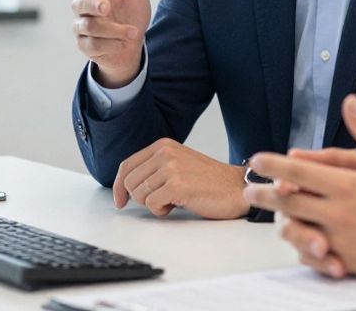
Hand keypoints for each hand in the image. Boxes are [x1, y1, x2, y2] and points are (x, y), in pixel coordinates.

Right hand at [51, 0, 149, 87]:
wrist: (134, 43)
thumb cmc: (132, 10)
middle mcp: (83, 7)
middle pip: (81, 4)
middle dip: (95, 5)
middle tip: (108, 7)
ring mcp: (81, 27)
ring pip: (90, 27)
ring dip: (115, 29)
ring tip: (133, 32)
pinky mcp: (84, 45)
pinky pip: (94, 45)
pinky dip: (113, 44)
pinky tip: (123, 42)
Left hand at [113, 138, 249, 219]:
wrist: (236, 187)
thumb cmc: (209, 181)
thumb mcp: (178, 164)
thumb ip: (155, 168)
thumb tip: (127, 186)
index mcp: (164, 145)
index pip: (127, 165)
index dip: (119, 186)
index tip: (120, 200)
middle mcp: (165, 153)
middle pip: (129, 182)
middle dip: (140, 198)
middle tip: (160, 200)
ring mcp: (171, 168)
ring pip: (139, 194)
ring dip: (153, 204)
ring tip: (173, 200)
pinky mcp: (177, 185)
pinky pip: (152, 204)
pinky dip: (161, 210)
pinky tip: (177, 205)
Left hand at [244, 95, 355, 280]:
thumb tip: (350, 102)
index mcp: (347, 185)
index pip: (298, 172)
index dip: (273, 165)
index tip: (257, 160)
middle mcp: (338, 213)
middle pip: (287, 203)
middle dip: (264, 195)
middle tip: (249, 190)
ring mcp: (340, 240)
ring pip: (296, 230)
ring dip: (279, 221)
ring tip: (272, 215)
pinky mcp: (346, 260)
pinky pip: (314, 253)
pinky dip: (303, 245)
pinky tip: (299, 238)